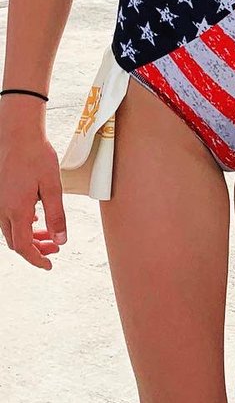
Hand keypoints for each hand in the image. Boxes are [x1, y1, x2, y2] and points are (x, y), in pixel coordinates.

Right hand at [0, 101, 66, 269]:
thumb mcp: (53, 187)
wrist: (18, 136)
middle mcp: (3, 210)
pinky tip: (36, 219)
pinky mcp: (1, 195)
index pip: (24, 247)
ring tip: (50, 236)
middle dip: (35, 249)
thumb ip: (57, 215)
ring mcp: (0, 203)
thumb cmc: (37, 157)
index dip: (36, 259)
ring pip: (12, 231)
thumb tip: (61, 239)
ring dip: (30, 237)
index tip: (49, 265)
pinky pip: (9, 219)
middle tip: (55, 249)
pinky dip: (23, 225)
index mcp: (17, 211)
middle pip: (17, 242)